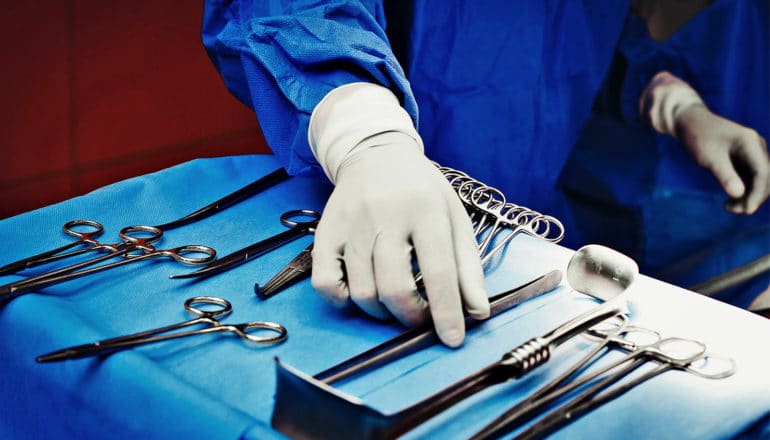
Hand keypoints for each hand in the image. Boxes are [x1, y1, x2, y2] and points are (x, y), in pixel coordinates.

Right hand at [310, 133, 488, 346]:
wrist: (376, 153)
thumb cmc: (421, 190)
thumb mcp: (454, 217)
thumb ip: (468, 266)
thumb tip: (477, 312)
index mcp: (426, 211)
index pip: (439, 271)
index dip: (447, 312)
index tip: (452, 339)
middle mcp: (386, 216)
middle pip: (395, 288)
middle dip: (412, 316)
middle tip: (420, 315)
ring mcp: (351, 225)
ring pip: (362, 292)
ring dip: (381, 311)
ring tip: (394, 300)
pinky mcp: (325, 232)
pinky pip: (325, 283)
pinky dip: (341, 300)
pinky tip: (358, 293)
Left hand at [674, 104, 769, 213]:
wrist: (689, 123)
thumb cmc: (697, 137)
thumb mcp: (709, 157)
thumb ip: (724, 175)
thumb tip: (739, 194)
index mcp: (750, 142)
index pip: (764, 172)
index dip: (758, 194)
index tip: (747, 210)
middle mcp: (756, 147)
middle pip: (766, 178)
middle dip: (754, 197)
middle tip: (732, 209)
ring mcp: (752, 153)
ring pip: (760, 181)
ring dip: (749, 196)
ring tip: (729, 207)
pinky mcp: (745, 160)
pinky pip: (751, 179)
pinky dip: (744, 191)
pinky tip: (730, 200)